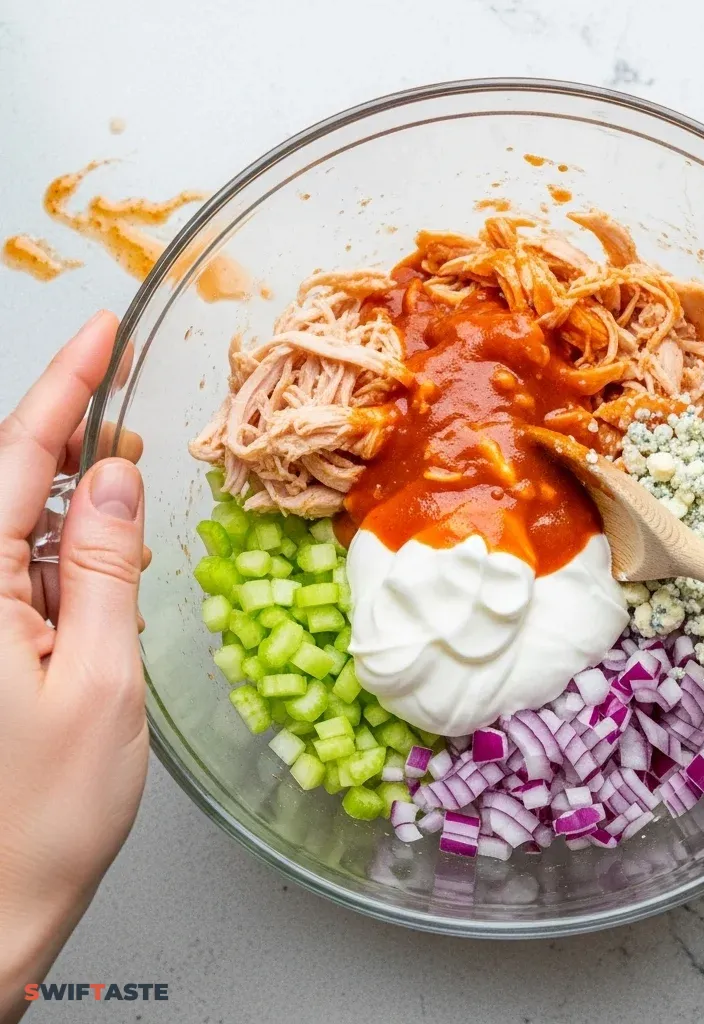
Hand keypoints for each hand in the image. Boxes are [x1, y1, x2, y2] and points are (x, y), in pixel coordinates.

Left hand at [0, 312, 147, 1023]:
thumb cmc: (39, 817)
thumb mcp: (100, 681)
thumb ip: (106, 568)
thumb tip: (119, 479)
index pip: (17, 456)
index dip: (64, 386)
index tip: (99, 331)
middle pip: (8, 477)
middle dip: (69, 430)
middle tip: (129, 405)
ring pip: (15, 519)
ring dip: (72, 488)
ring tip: (126, 472)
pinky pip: (18, 565)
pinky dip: (65, 540)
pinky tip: (97, 539)